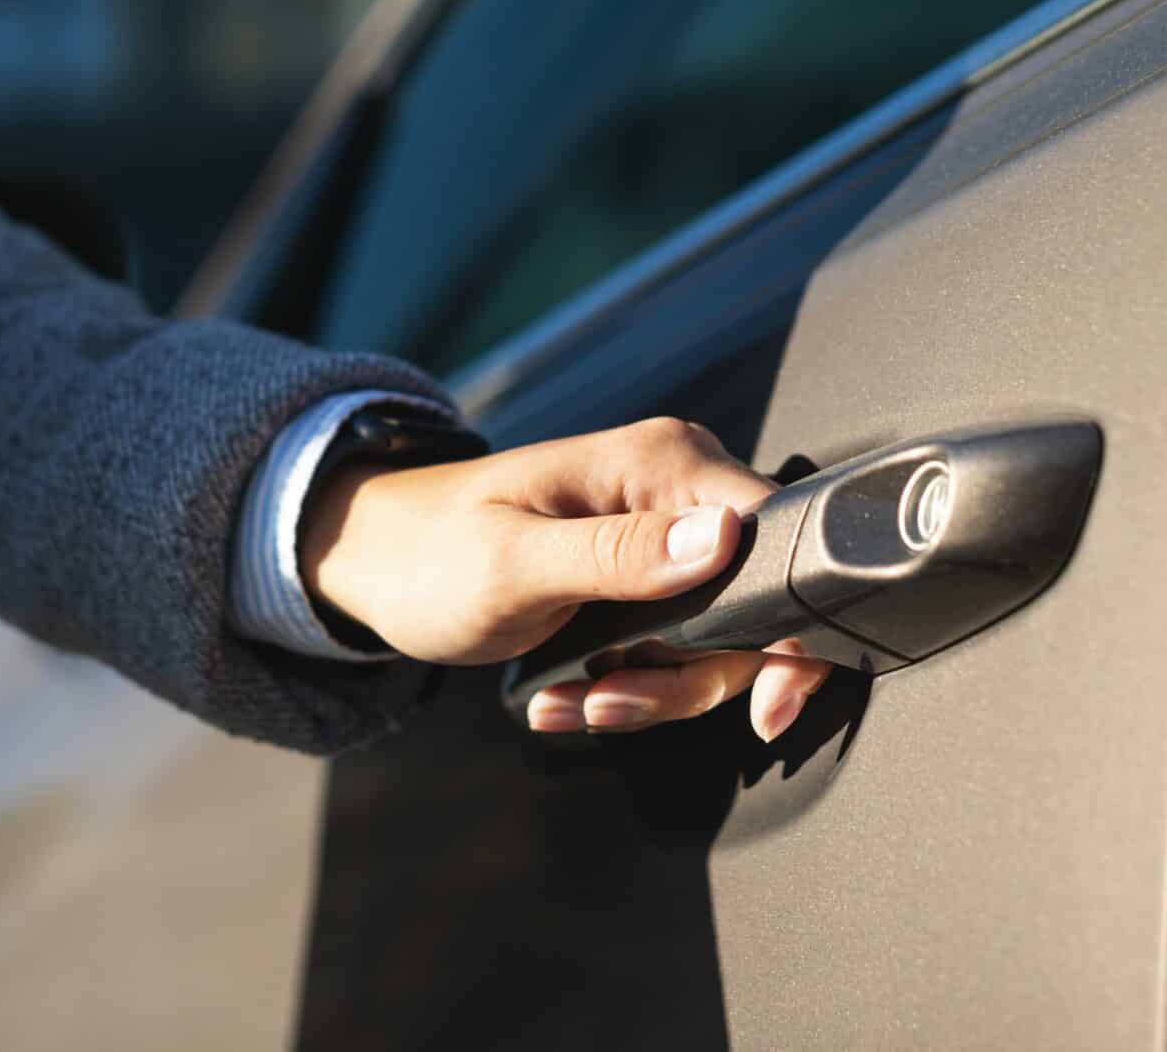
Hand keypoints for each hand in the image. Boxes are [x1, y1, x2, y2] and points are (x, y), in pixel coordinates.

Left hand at [301, 416, 833, 741]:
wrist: (374, 564)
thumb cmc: (429, 552)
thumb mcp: (516, 564)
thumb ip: (619, 555)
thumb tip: (723, 537)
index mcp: (661, 462)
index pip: (779, 532)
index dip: (791, 625)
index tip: (766, 704)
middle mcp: (678, 488)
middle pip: (754, 604)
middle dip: (690, 677)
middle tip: (612, 704)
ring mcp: (665, 536)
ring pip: (716, 642)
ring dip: (651, 693)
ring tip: (574, 704)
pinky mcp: (646, 579)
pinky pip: (675, 648)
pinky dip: (630, 688)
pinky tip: (567, 697)